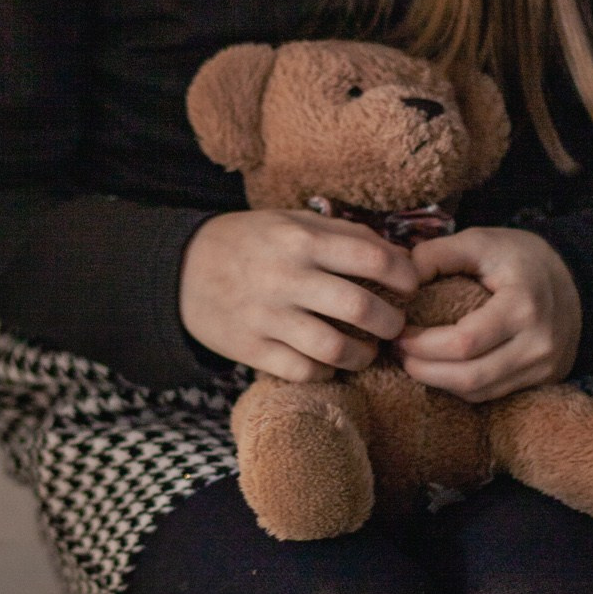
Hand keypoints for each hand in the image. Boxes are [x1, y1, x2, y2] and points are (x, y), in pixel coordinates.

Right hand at [179, 209, 418, 381]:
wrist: (181, 269)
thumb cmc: (251, 242)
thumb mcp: (291, 221)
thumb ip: (344, 235)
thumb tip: (401, 256)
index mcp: (300, 239)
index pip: (371, 256)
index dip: (404, 275)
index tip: (411, 285)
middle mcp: (285, 278)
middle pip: (360, 308)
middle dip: (391, 323)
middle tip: (394, 325)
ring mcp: (266, 317)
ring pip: (334, 349)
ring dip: (363, 355)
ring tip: (366, 350)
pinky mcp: (250, 349)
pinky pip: (303, 372)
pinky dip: (325, 372)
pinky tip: (329, 363)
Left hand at [396, 225, 581, 400]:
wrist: (576, 278)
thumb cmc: (521, 258)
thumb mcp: (481, 241)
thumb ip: (438, 254)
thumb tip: (401, 280)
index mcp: (523, 306)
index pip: (464, 342)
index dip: (423, 344)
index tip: (398, 332)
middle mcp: (538, 344)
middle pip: (470, 376)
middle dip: (424, 369)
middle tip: (397, 352)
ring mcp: (544, 367)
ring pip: (479, 391)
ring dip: (438, 381)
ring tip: (412, 361)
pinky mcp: (543, 379)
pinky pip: (492, 394)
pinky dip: (460, 385)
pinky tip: (440, 369)